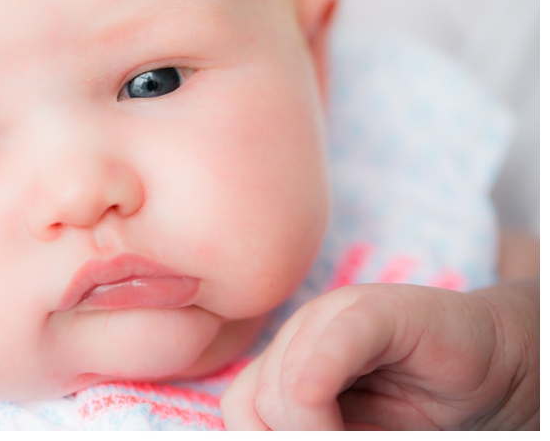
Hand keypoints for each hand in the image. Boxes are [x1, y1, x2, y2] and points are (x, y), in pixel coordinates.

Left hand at [220, 280, 537, 429]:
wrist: (496, 371)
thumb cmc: (424, 410)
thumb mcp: (352, 431)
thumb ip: (309, 429)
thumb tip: (269, 439)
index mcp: (287, 361)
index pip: (242, 405)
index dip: (263, 439)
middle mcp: (300, 333)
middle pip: (260, 400)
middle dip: (294, 438)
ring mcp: (333, 315)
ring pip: (287, 383)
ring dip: (315, 428)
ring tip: (360, 436)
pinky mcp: (374, 310)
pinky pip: (335, 341)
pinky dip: (321, 376)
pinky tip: (322, 398)